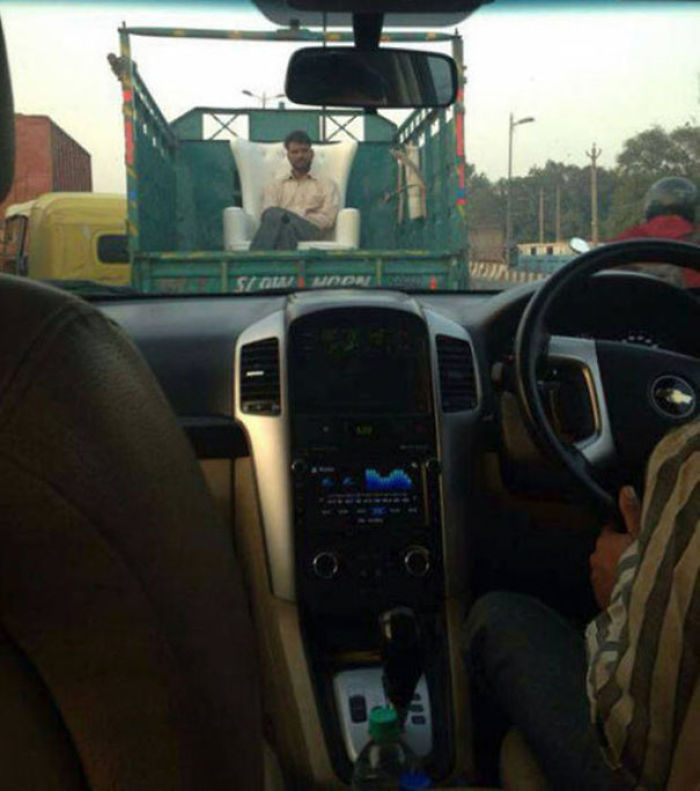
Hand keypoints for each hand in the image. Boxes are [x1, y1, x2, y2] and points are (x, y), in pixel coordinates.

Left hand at [589, 486, 641, 609]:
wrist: (638, 598)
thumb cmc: (640, 562)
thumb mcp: (640, 533)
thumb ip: (631, 511)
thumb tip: (625, 489)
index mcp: (604, 541)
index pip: (609, 531)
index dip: (620, 532)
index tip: (629, 535)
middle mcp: (595, 559)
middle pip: (606, 551)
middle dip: (616, 552)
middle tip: (633, 557)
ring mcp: (596, 578)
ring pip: (605, 569)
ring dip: (614, 570)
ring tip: (631, 575)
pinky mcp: (599, 595)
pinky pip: (605, 587)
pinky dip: (613, 586)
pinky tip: (625, 589)